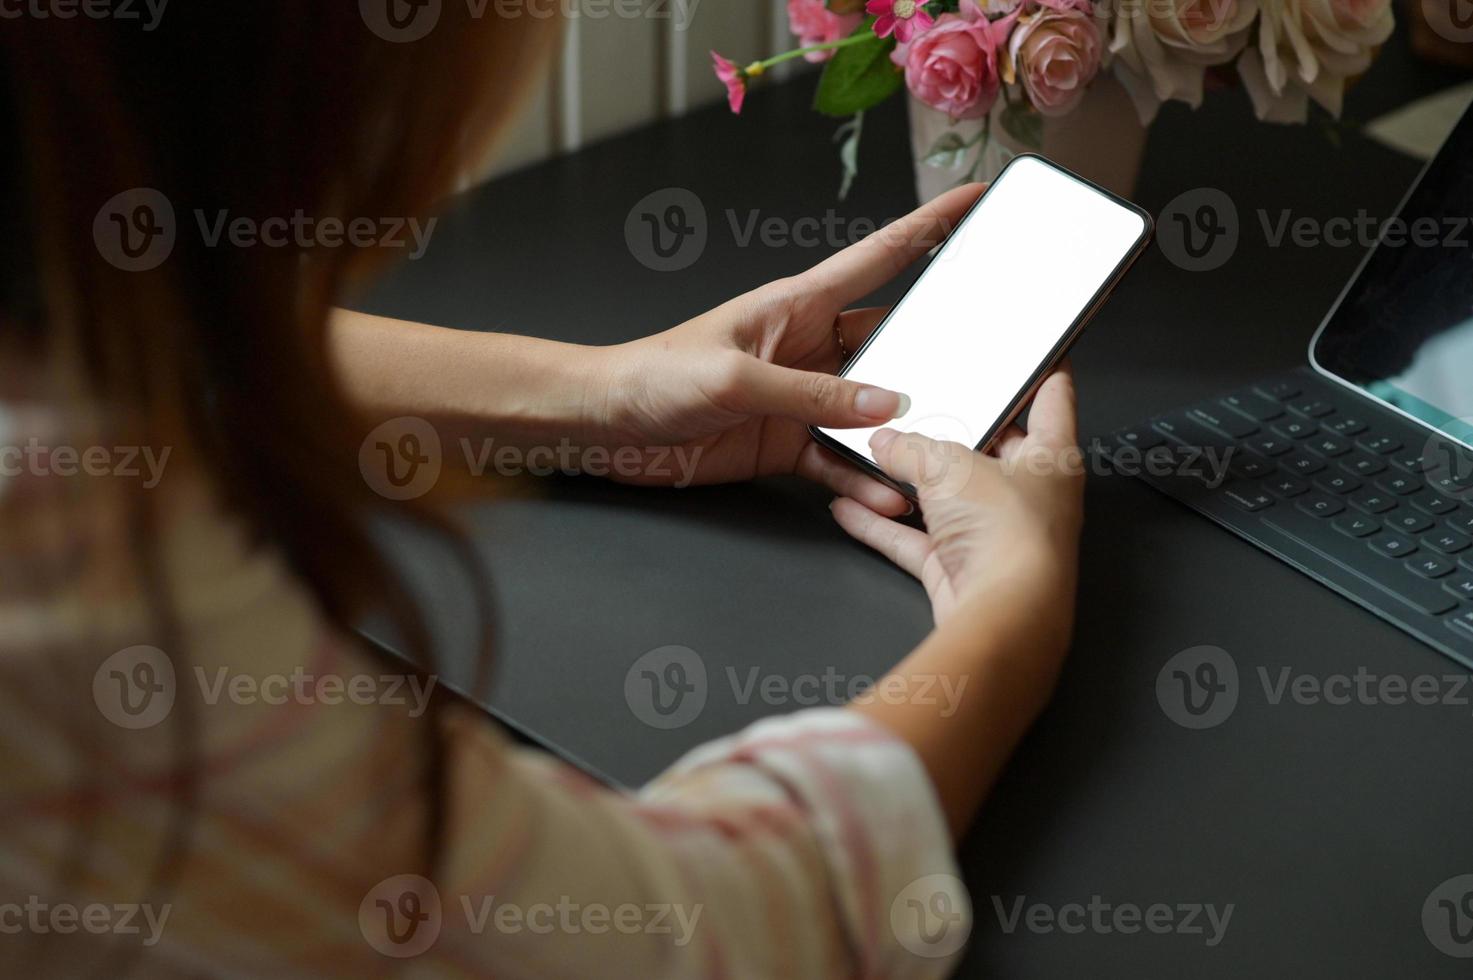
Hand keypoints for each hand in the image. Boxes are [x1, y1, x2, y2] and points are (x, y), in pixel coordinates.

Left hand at [587, 184, 984, 516]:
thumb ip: (813, 394)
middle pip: (890, 343)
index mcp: (797, 304)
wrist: (608, 426)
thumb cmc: (656, 375)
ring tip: (942, 450)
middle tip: (986, 366)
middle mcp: (808, 346)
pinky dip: (862, 477)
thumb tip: (888, 405)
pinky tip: (887, 492)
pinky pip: (837, 460)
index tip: (977, 201)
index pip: (880, 257)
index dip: (929, 227)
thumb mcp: (738, 377)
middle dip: (936, 354)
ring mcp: (800, 398)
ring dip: (902, 431)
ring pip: (871, 411)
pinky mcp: (785, 443)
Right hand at [829, 368, 1084, 635]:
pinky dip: (883, 525)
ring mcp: (993, 535)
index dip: (1043, 368)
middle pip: (990, 449)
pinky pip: (916, 540)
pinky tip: (850, 508)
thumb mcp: (949, 465)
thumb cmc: (1009, 536)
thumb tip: (886, 442)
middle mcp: (1029, 497)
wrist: (1000, 615)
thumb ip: (911, 447)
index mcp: (1052, 457)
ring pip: (946, 498)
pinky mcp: (961, 569)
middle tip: (922, 401)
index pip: (1054, 398)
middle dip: (953, 429)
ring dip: (908, 482)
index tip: (1034, 349)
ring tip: (873, 452)